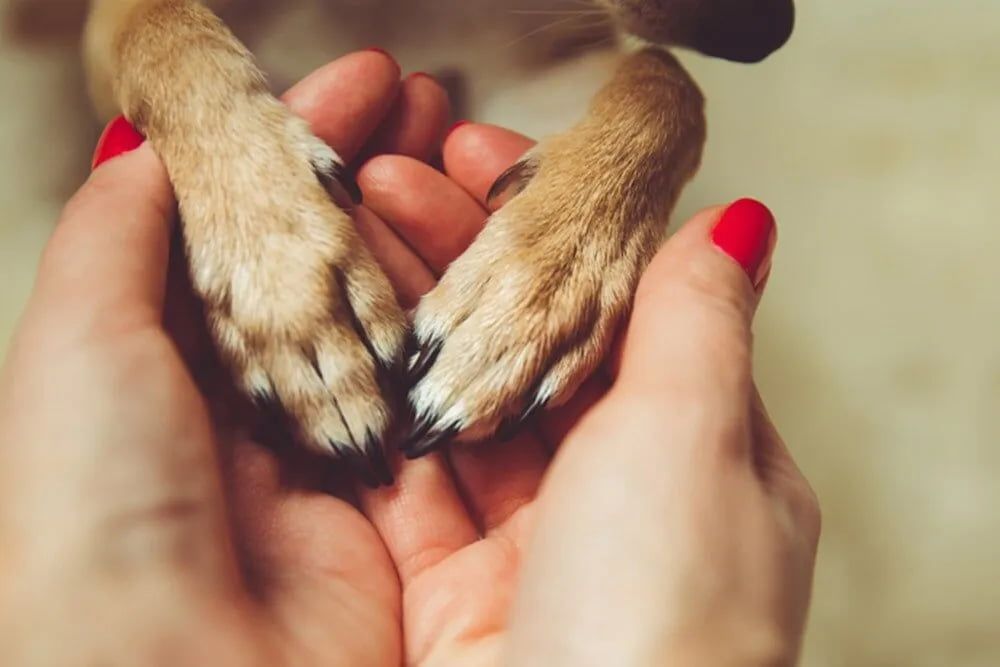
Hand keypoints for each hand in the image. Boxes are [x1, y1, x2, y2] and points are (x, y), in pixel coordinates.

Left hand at [0, 51, 450, 665]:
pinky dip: (464, 328)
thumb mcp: (82, 341)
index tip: (365, 85)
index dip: (308, 145)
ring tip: (465, 153)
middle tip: (428, 104)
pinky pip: (440, 395)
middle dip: (381, 175)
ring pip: (394, 321)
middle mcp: (259, 403)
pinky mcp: (400, 504)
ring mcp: (334, 451)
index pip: (259, 224)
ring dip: (432, 235)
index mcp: (181, 358)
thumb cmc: (96, 505)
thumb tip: (148, 149)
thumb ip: (120, 235)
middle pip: (334, 265)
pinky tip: (490, 260)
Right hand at [357, 130, 820, 664]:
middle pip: (527, 345)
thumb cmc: (670, 618)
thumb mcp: (697, 439)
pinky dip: (369, 404)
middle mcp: (612, 494)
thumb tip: (737, 222)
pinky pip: (404, 476)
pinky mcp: (449, 589)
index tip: (484, 155)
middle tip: (387, 178)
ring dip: (405, 314)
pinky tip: (330, 330)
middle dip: (458, 256)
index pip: (615, 303)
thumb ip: (697, 322)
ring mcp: (527, 542)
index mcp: (697, 449)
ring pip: (459, 400)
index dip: (551, 225)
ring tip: (344, 228)